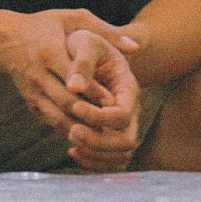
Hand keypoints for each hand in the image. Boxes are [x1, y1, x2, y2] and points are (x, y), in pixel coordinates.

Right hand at [0, 8, 138, 135]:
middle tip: (114, 123)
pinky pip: (52, 121)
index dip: (95, 92)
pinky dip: (71, 128)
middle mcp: (37, 74)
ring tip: (105, 132)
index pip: (74, 78)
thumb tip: (135, 48)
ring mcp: (31, 91)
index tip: (113, 101)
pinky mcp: (30, 102)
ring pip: (58, 117)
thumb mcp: (73, 18)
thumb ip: (105, 30)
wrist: (4, 40)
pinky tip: (89, 131)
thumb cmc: (44, 25)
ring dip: (82, 127)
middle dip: (91, 116)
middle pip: (67, 102)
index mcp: (49, 52)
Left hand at [64, 29, 139, 170]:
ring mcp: (120, 125)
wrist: (85, 48)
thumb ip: (82, 62)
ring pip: (119, 155)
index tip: (75, 106)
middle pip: (126, 141)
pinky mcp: (108, 134)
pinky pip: (108, 158)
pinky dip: (93, 159)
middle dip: (99, 141)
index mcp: (128, 88)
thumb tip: (73, 88)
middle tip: (72, 131)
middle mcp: (129, 110)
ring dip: (96, 153)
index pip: (123, 115)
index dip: (99, 117)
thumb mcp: (86, 42)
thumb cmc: (86, 42)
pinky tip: (72, 150)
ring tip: (71, 140)